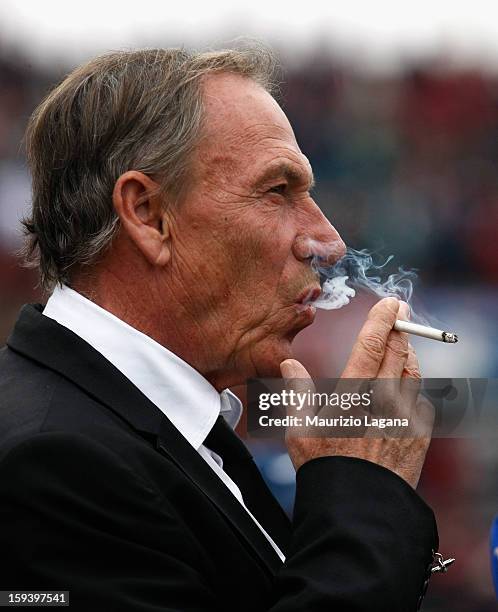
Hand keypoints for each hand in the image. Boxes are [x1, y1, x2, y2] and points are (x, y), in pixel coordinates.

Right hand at [281, 297, 433, 488]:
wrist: (358, 507)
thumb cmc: (323, 467)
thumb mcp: (299, 428)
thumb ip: (297, 391)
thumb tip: (289, 364)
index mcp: (355, 393)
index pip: (373, 344)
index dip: (382, 319)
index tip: (390, 302)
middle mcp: (385, 399)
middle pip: (399, 351)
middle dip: (401, 327)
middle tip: (401, 312)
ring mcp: (406, 416)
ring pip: (413, 374)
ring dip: (408, 355)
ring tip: (403, 346)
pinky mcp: (419, 434)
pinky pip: (421, 401)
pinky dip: (413, 389)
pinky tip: (404, 391)